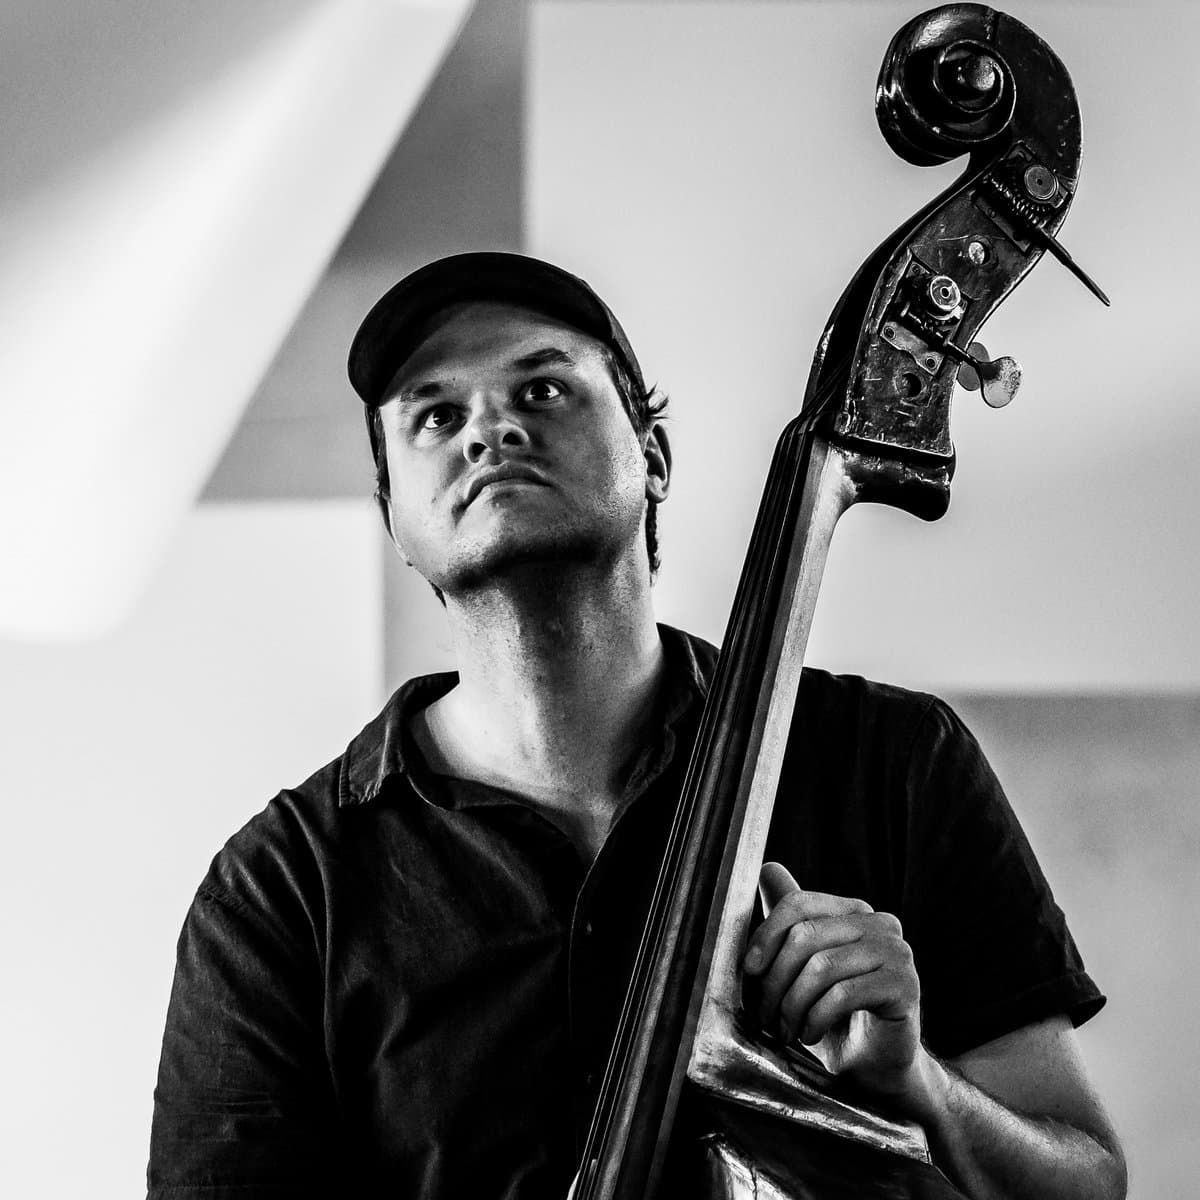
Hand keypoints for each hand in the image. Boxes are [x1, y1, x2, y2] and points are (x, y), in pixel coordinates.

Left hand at [742, 862, 924, 1103]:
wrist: (875, 1066)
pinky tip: (808, 1035)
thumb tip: (768, 868)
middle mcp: (880, 923)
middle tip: (763, 1014)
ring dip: (792, 1005)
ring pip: (822, 967)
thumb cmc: (834, 1015)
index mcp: (853, 911)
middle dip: (775, 979)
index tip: (748, 970)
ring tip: (784, 1030)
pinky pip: (843, 994)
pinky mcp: (906, 985)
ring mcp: (897, 952)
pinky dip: (815, 1018)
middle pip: (806, 935)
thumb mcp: (805, 965)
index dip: (766, 934)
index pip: (799, 903)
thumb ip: (790, 920)